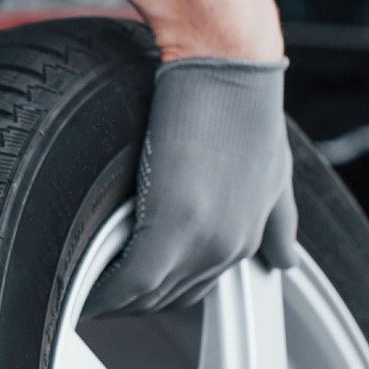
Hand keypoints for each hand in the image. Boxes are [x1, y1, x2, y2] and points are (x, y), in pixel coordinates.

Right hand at [85, 57, 297, 316]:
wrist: (227, 68)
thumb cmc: (240, 103)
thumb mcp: (275, 173)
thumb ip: (280, 223)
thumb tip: (288, 260)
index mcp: (247, 236)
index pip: (196, 287)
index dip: (159, 290)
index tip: (129, 288)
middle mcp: (228, 248)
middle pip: (169, 298)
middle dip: (132, 300)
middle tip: (99, 291)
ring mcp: (201, 244)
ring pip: (147, 297)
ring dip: (114, 300)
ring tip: (85, 292)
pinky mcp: (169, 232)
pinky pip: (128, 284)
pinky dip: (102, 294)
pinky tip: (81, 295)